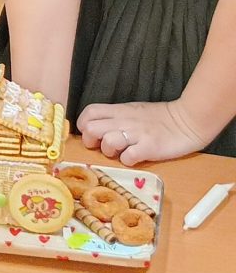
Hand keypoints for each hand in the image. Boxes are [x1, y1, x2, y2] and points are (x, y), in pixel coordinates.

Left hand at [77, 99, 211, 165]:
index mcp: (119, 110)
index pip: (89, 112)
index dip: (84, 124)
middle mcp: (124, 121)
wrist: (189, 120)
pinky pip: (128, 157)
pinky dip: (128, 161)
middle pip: (91, 129)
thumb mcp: (133, 111)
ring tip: (120, 152)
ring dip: (110, 152)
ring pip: (108, 143)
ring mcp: (137, 134)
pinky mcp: (149, 147)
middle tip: (102, 147)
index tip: (91, 134)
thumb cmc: (160, 118)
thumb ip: (115, 118)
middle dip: (90, 141)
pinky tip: (135, 158)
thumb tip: (97, 129)